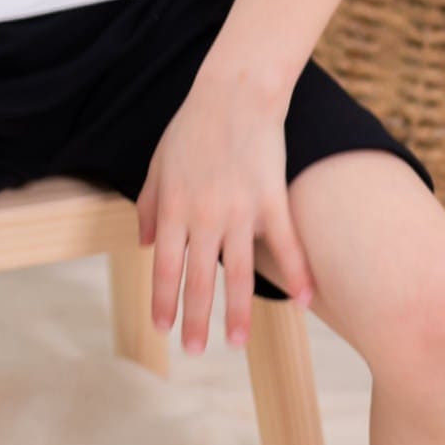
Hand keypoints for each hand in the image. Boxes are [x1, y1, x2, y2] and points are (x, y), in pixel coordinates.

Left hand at [134, 67, 312, 352]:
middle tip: (195, 351)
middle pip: (198, 279)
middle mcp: (203, 216)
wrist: (233, 93)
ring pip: (238, 273)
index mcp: (173, 207)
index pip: (163, 266)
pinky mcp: (271, 199)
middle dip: (195, 320)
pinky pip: (285, 245)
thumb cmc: (192, 126)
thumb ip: (148, 204)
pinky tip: (304, 301)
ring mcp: (239, 210)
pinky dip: (297, 274)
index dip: (163, 301)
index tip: (163, 329)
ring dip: (236, 313)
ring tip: (235, 344)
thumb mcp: (158, 163)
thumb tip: (141, 242)